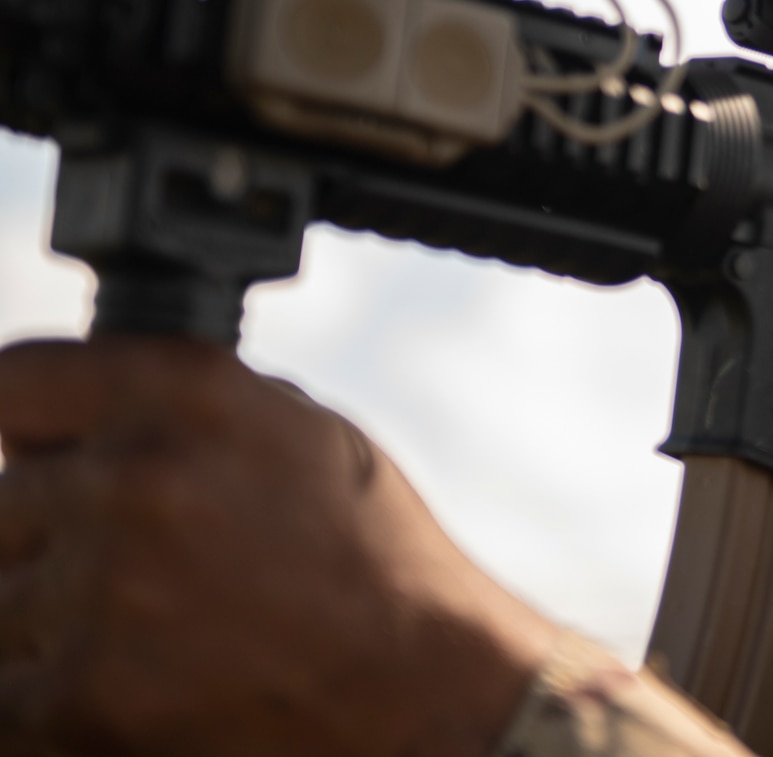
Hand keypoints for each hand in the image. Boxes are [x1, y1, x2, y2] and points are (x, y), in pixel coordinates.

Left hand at [0, 336, 556, 756]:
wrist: (422, 690)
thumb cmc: (371, 559)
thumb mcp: (298, 433)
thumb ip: (181, 415)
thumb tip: (73, 420)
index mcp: (191, 394)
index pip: (13, 380)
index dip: (23, 426)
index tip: (37, 456)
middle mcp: (138, 476)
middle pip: (0, 504)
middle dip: (47, 538)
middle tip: (134, 571)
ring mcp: (101, 589)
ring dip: (48, 625)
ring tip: (150, 634)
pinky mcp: (78, 696)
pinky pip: (5, 694)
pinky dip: (49, 701)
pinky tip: (138, 687)